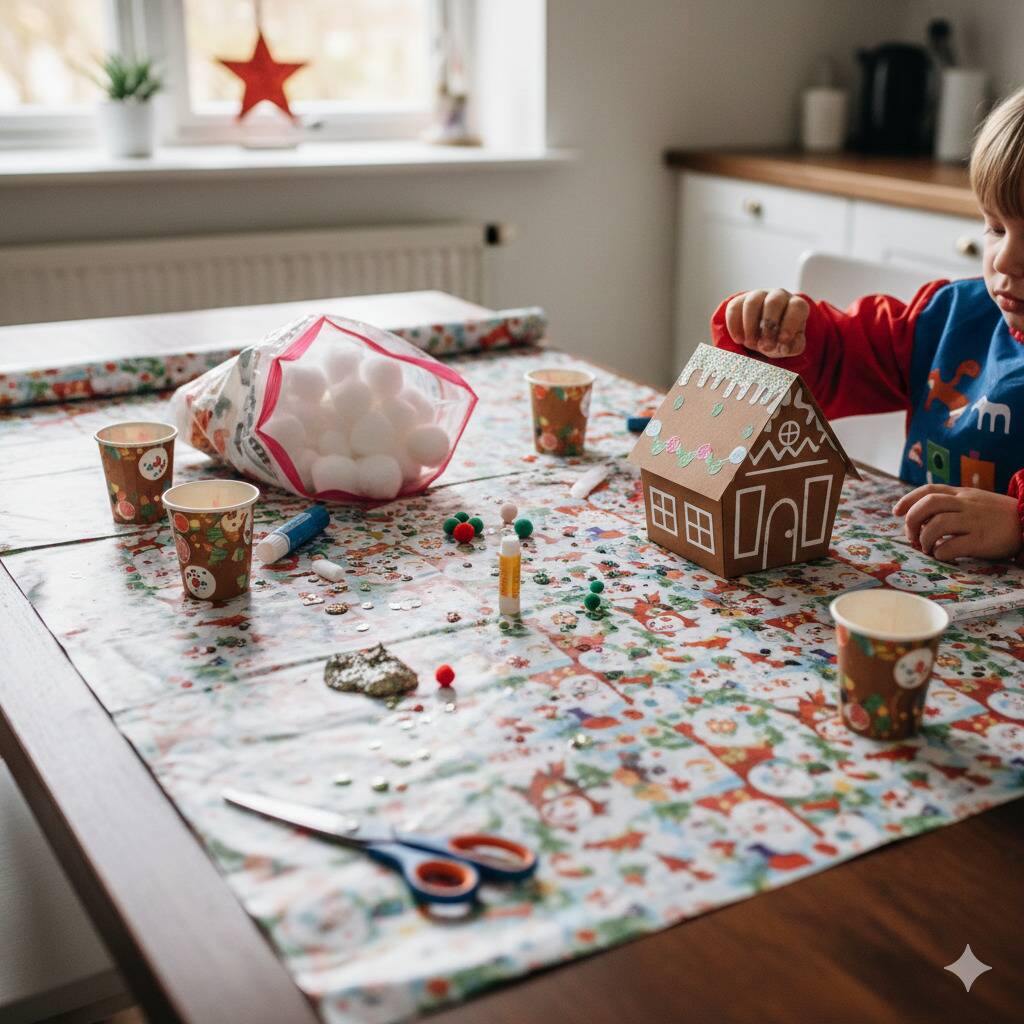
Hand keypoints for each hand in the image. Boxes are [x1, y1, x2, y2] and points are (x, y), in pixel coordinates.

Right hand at [724, 289, 808, 357]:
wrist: (762, 334)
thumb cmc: (780, 338)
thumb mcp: (790, 345)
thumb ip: (793, 347)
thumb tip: (784, 347)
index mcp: (796, 306)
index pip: (797, 307)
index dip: (790, 323)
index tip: (782, 340)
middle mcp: (778, 296)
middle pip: (773, 303)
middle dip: (768, 325)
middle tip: (765, 346)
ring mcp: (758, 295)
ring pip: (752, 303)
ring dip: (750, 326)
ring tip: (750, 344)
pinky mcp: (740, 300)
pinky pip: (734, 308)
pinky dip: (734, 325)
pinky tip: (738, 339)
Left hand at [893, 484, 1022, 561]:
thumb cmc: (999, 516)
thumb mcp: (975, 502)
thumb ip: (952, 504)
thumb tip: (923, 516)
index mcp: (962, 494)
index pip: (929, 490)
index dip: (908, 500)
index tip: (895, 512)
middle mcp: (966, 504)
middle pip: (928, 504)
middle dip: (912, 520)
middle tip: (912, 535)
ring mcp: (974, 521)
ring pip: (937, 524)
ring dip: (925, 538)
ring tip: (927, 548)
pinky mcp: (982, 540)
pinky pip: (952, 546)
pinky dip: (941, 553)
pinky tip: (942, 556)